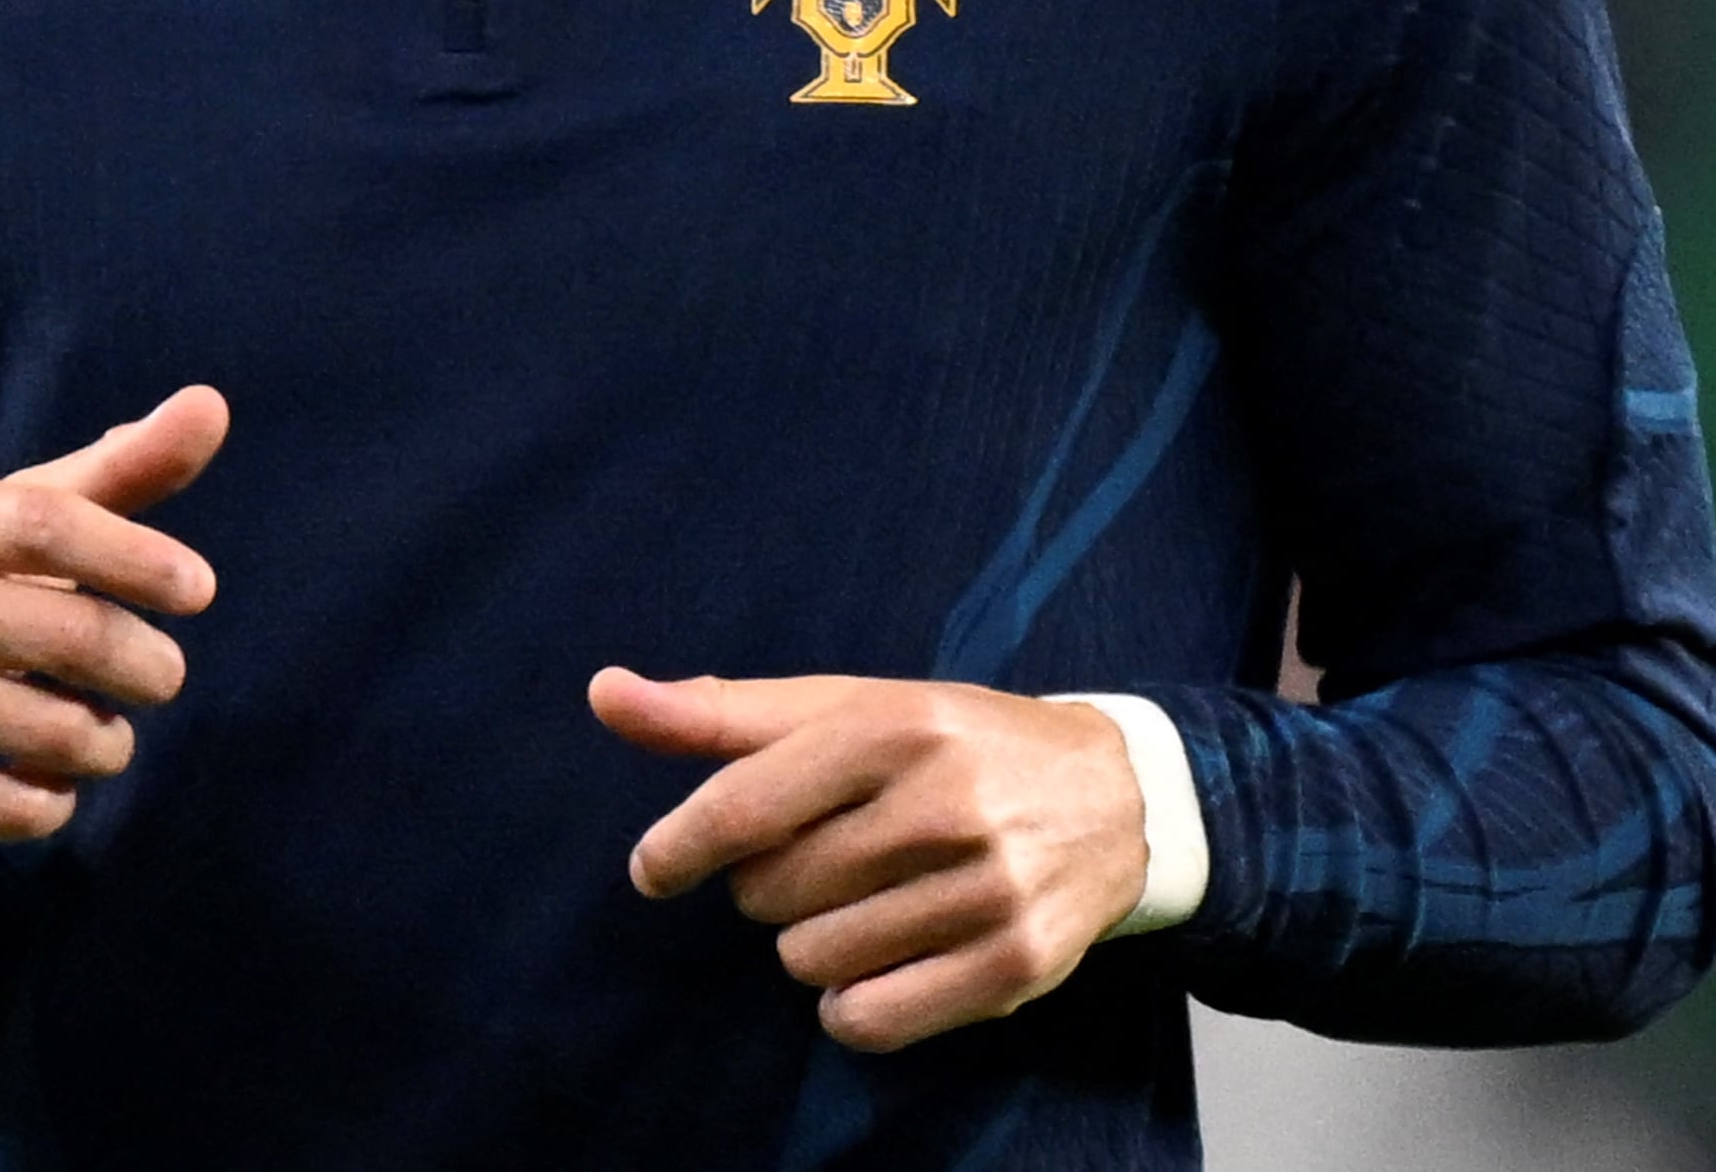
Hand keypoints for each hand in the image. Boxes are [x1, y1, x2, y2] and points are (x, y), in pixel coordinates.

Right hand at [0, 386, 227, 855]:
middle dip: (143, 666)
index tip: (198, 590)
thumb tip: (211, 406)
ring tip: (106, 739)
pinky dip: (49, 805)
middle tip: (163, 679)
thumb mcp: (15, 525)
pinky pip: (3, 805)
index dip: (135, 557)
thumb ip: (116, 473)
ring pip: (46, 729)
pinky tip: (48, 789)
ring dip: (104, 744)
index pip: (49, 523)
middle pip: (65, 632)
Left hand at [591, 669, 1150, 1050]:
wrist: (1114, 795)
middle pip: (770, 894)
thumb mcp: (848, 709)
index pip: (743, 807)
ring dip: (813, 944)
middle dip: (773, 885)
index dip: (679, 847)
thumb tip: (602, 693)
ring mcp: (986, 889)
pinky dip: (851, 1006)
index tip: (656, 869)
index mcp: (892, 727)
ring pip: (811, 961)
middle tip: (830, 857)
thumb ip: (719, 713)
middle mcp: (943, 804)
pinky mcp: (1015, 964)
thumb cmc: (952, 746)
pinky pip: (869, 1021)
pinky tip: (879, 964)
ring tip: (866, 903)